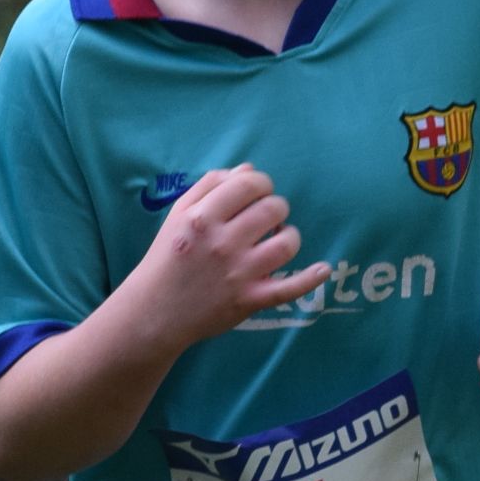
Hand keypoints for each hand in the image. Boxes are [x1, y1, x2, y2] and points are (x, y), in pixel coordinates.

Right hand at [118, 164, 330, 354]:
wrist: (155, 311)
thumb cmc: (168, 257)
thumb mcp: (178, 215)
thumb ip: (210, 186)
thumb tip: (248, 169)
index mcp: (202, 217)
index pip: (250, 183)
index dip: (262, 183)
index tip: (258, 192)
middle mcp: (222, 242)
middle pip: (273, 209)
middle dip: (276, 207)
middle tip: (267, 217)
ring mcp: (238, 273)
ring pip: (286, 243)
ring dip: (289, 236)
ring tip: (277, 239)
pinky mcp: (250, 300)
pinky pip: (290, 288)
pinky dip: (311, 278)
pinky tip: (324, 268)